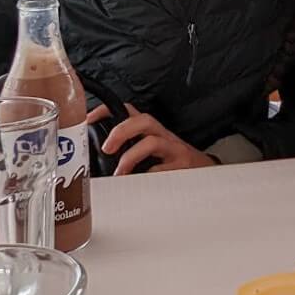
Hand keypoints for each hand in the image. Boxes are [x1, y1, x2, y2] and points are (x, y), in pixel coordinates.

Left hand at [89, 103, 217, 174]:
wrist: (205, 173)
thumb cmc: (173, 163)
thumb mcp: (150, 152)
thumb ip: (128, 151)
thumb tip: (97, 165)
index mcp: (151, 131)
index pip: (129, 111)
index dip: (107, 110)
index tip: (89, 119)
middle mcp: (163, 136)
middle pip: (143, 121)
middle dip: (121, 131)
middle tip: (107, 148)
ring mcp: (174, 150)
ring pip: (152, 142)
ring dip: (132, 156)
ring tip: (120, 172)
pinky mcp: (182, 166)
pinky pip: (163, 169)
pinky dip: (149, 176)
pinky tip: (140, 184)